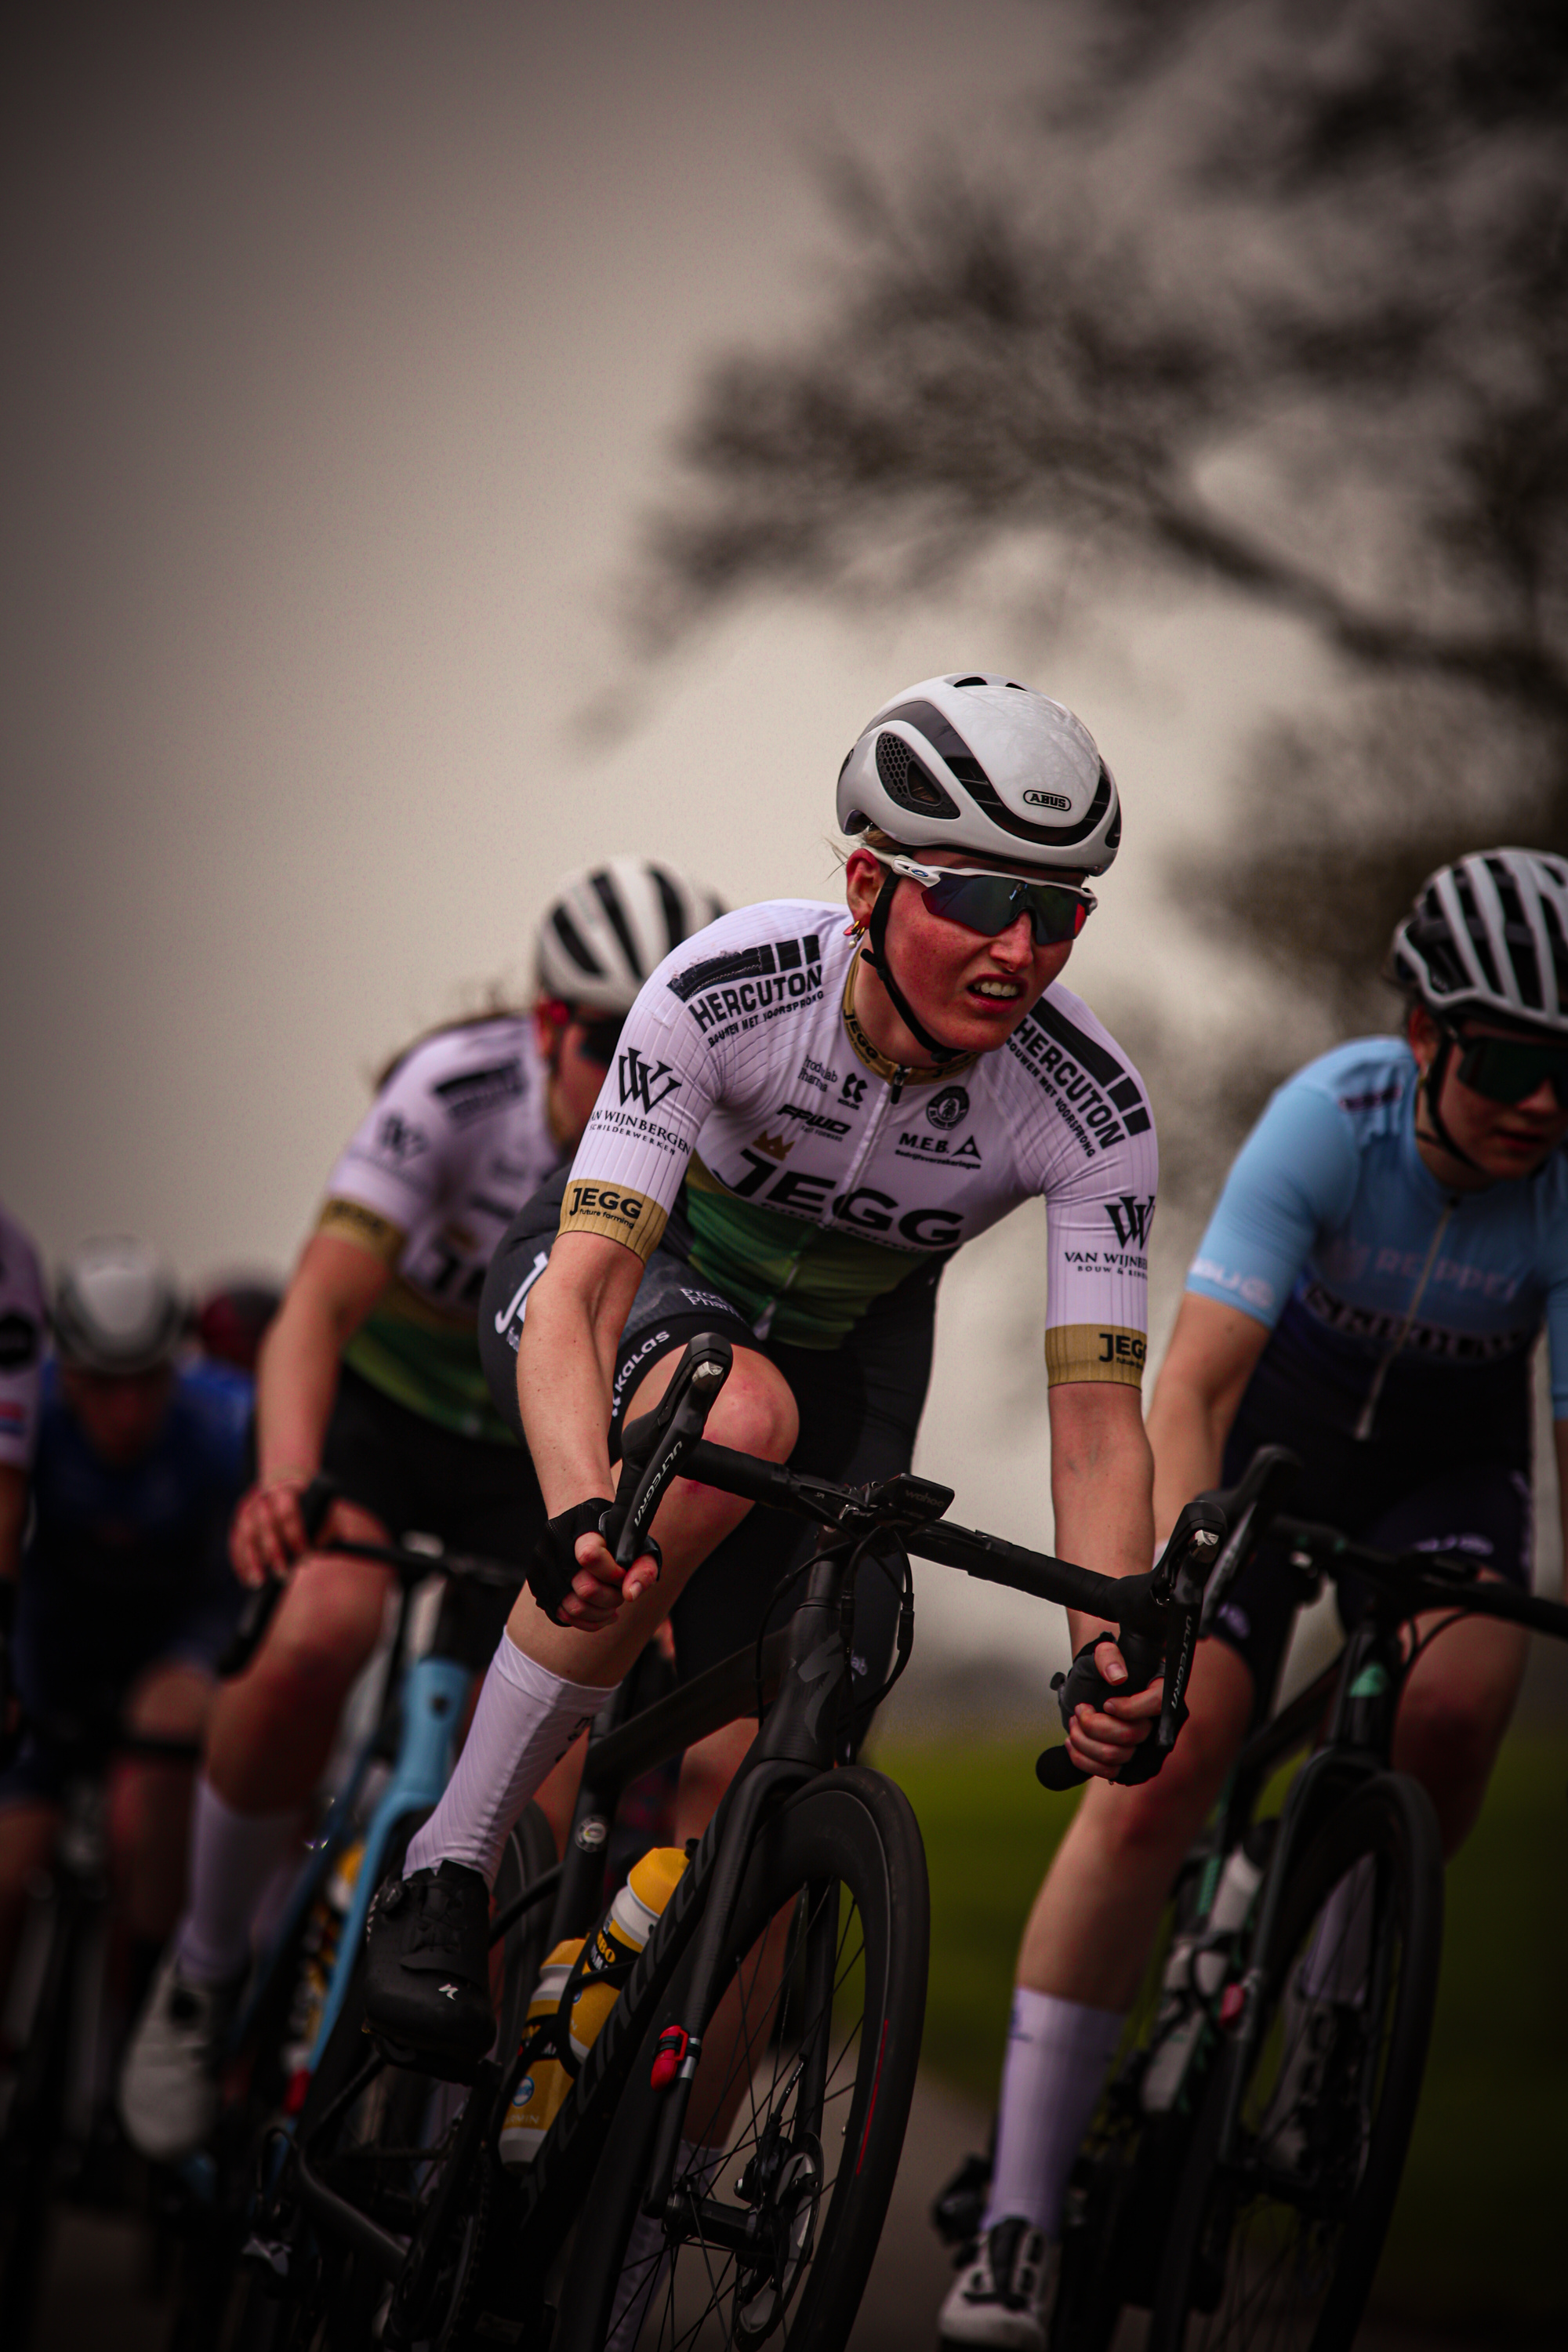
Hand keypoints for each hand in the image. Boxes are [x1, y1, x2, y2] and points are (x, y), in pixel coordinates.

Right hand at [229, 1471, 316, 1586]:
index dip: (296, 1537)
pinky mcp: (239, 1517)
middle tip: (283, 1575)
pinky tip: (246, 1577)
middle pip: (265, 1525)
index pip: (288, 1513)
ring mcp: (249, 1506)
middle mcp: (264, 1496)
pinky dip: (239, 1560)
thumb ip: (322, 1524)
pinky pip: (235, 1541)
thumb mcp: (320, 1505)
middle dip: (274, 1552)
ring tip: (258, 1582)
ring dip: (251, 1560)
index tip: (305, 1558)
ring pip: (245, 1534)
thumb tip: (318, 1550)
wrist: (287, 1478)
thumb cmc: (310, 1500)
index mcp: (287, 1489)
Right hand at [548, 1528, 662, 1631]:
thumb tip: (630, 1594)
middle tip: (620, 1591)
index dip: (613, 1573)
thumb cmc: (612, 1534)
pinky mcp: (538, 1585)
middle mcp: (555, 1546)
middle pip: (585, 1589)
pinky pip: (562, 1616)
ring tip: (612, 1605)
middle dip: (611, 1598)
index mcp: (580, 1527)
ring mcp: (542, 1567)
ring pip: (573, 1608)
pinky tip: (602, 1613)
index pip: (590, 1556)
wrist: (579, 1525)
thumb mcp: (635, 1543)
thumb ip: (643, 1567)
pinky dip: (587, 1621)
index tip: (622, 1572)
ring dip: (600, 1613)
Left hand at [1063, 1637, 1163, 1779]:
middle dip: (1095, 1724)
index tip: (1105, 1703)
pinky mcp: (1126, 1763)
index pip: (1155, 1704)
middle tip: (1081, 1710)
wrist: (1089, 1689)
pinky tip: (1072, 1743)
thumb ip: (1108, 1656)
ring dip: (1084, 1740)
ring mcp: (1142, 1746)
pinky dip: (1083, 1759)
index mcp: (1159, 1691)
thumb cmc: (1100, 1669)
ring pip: (1115, 1756)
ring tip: (1074, 1724)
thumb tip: (1117, 1677)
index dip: (1128, 1708)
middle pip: (1131, 1735)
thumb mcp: (1101, 1652)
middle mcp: (1156, 1722)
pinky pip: (1108, 1773)